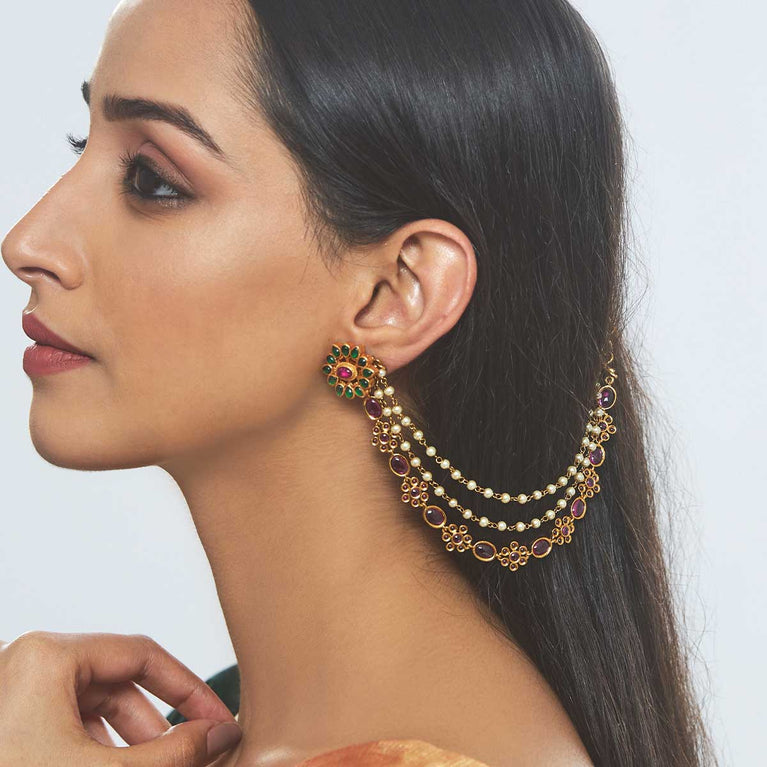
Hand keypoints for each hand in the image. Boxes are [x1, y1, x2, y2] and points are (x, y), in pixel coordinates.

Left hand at [0, 631, 242, 765]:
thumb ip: (174, 752)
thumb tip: (221, 733)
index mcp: (49, 656)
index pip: (144, 655)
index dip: (189, 690)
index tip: (217, 720)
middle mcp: (28, 663)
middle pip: (118, 682)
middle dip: (157, 726)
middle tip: (192, 756)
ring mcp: (13, 692)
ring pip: (93, 706)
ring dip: (129, 742)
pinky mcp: (8, 723)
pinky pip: (66, 725)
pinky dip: (97, 749)